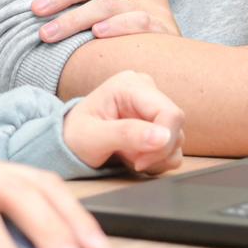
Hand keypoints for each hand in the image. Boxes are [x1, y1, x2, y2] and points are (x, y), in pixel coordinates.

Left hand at [32, 0, 179, 42]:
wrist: (171, 65)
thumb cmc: (133, 35)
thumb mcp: (120, 1)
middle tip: (36, 11)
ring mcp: (157, 7)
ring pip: (109, 3)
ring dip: (73, 19)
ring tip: (49, 33)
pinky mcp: (166, 31)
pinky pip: (138, 23)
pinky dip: (115, 26)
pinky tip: (94, 34)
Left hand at [64, 69, 184, 174]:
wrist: (70, 141)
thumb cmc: (76, 135)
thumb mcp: (93, 137)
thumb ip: (127, 134)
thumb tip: (163, 136)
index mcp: (130, 85)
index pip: (170, 113)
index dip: (162, 143)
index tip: (140, 162)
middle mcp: (146, 90)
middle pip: (176, 127)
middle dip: (158, 152)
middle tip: (133, 162)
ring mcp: (153, 105)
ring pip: (177, 139)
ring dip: (157, 158)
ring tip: (130, 157)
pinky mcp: (158, 121)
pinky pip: (173, 146)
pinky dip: (158, 159)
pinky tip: (137, 157)